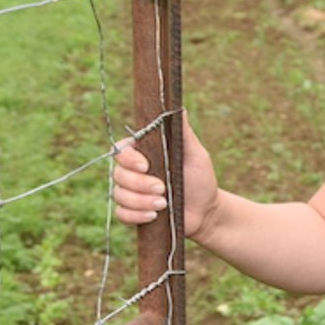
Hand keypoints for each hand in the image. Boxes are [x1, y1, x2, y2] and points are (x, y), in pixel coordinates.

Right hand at [112, 111, 217, 238]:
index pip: (121, 150)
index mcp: (144, 153)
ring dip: (141, 201)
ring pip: (119, 195)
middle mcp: (133, 171)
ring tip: (163, 204)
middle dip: (139, 184)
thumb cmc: (200, 179)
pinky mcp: (133, 212)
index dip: (128, 158)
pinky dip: (136, 215)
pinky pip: (121, 213)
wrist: (206, 211)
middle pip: (118, 174)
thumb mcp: (195, 155)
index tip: (145, 166)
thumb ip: (183, 133)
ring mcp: (131, 192)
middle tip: (163, 189)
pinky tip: (153, 216)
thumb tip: (179, 107)